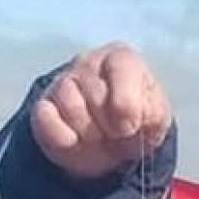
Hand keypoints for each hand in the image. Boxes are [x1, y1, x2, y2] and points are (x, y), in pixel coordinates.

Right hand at [30, 43, 172, 178]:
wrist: (110, 139)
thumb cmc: (136, 122)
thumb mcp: (155, 119)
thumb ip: (152, 114)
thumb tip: (128, 117)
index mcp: (121, 59)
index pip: (123, 75)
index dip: (127, 110)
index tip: (131, 126)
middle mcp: (89, 62)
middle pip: (98, 100)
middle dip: (110, 128)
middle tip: (115, 133)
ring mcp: (62, 81)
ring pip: (73, 110)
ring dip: (89, 135)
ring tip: (97, 135)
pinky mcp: (43, 105)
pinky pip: (47, 122)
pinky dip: (64, 140)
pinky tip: (76, 139)